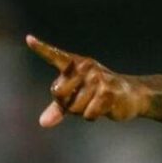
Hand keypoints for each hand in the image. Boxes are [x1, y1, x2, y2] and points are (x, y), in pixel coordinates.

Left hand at [26, 34, 147, 126]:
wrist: (132, 95)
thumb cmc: (100, 93)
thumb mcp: (77, 97)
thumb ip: (58, 108)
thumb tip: (43, 123)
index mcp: (76, 64)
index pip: (55, 56)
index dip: (42, 49)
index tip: (28, 39)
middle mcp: (85, 68)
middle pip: (58, 93)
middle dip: (66, 104)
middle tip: (82, 100)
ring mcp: (97, 79)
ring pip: (73, 108)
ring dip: (83, 111)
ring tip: (96, 102)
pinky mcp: (107, 93)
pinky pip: (87, 114)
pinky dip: (93, 116)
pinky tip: (104, 107)